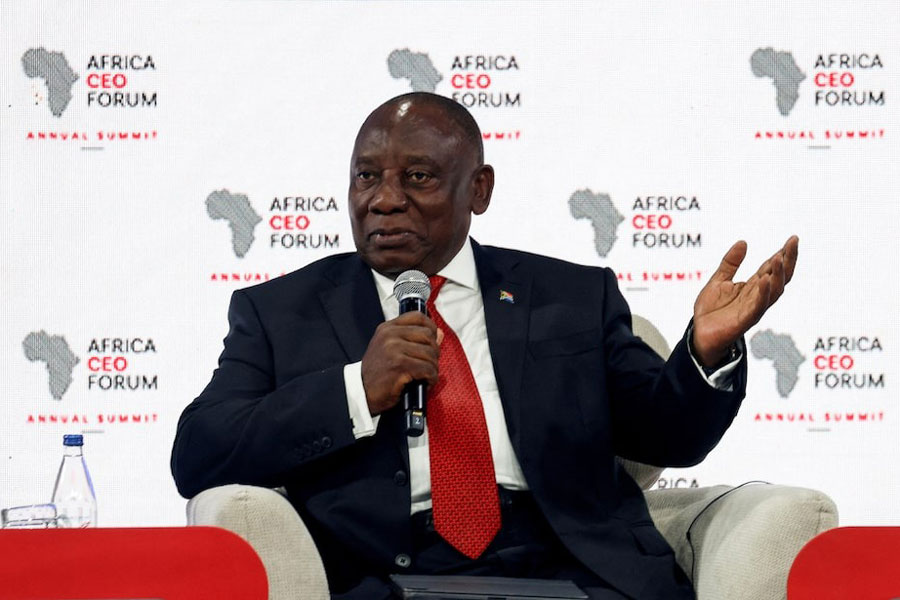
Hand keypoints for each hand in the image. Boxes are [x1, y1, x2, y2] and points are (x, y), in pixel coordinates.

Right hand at [361, 312, 442, 415]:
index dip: (431, 327)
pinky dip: (431, 378)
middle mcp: (390, 336)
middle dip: (434, 351)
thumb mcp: (390, 350)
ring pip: (430, 353)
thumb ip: (413, 339)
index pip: (417, 317)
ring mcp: (394, 350)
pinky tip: (424, 382)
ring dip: (433, 368)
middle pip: (427, 335)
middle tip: (429, 364)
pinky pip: (427, 369)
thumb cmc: (376, 374)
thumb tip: (439, 333)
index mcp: (387, 329)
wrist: (360, 392)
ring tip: (426, 376)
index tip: (434, 338)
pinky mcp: (400, 366)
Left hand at [692, 236, 798, 366]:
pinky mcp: (745, 320)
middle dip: (788, 260)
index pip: (771, 268)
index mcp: (752, 286)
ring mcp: (753, 308)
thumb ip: (730, 263)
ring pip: (773, 291)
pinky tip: (765, 280)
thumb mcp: (718, 280)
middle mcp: (757, 296)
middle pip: (779, 277)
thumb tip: (743, 242)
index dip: (782, 254)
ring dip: (778, 275)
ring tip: (779, 258)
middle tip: (793, 242)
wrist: (699, 334)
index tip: (793, 239)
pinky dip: (763, 293)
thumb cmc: (711, 310)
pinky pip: (758, 306)